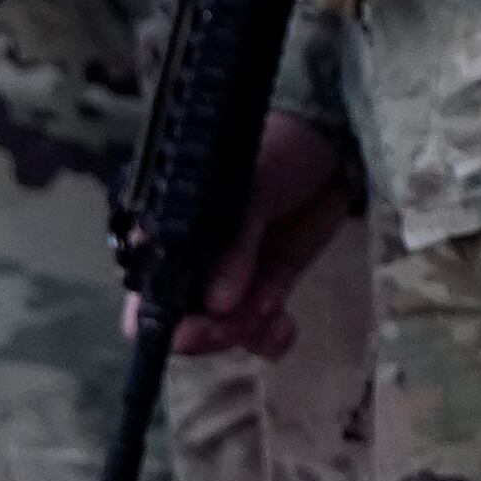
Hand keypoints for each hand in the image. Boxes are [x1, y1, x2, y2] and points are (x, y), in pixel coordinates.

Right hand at [161, 115, 355, 359]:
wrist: (332, 143)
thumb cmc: (279, 149)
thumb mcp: (253, 185)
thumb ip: (236, 241)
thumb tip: (218, 302)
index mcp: (171, 231)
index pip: (148, 287)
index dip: (160, 318)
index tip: (189, 331)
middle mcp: (193, 262)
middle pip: (181, 322)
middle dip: (208, 332)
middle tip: (239, 324)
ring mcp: (231, 278)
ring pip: (222, 331)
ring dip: (242, 334)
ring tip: (271, 314)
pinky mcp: (268, 287)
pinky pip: (260, 330)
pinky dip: (270, 338)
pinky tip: (285, 325)